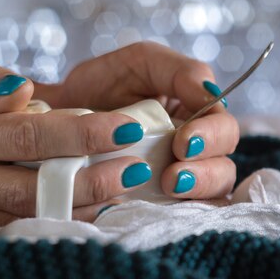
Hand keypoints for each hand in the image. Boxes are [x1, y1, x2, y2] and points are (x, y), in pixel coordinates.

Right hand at [0, 58, 151, 229]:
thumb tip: (17, 91)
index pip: (27, 136)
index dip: (80, 134)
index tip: (128, 130)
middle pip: (32, 186)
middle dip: (91, 180)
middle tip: (137, 169)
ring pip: (33, 213)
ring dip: (85, 204)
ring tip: (128, 188)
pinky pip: (30, 226)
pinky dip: (69, 217)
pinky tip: (104, 206)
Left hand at [34, 41, 238, 200]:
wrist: (55, 119)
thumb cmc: (102, 86)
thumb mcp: (143, 63)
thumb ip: (181, 72)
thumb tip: (213, 94)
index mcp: (198, 117)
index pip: (224, 129)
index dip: (212, 136)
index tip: (183, 142)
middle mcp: (196, 152)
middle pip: (225, 166)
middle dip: (205, 170)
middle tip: (174, 173)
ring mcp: (181, 181)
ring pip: (213, 195)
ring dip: (196, 191)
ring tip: (169, 186)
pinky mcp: (161, 205)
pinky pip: (186, 215)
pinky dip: (184, 213)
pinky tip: (166, 207)